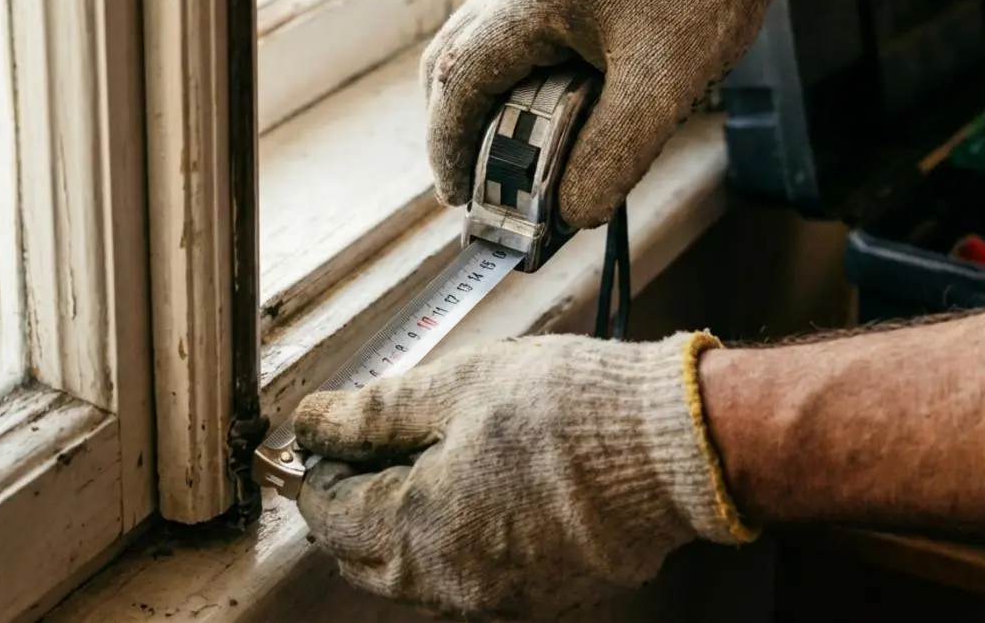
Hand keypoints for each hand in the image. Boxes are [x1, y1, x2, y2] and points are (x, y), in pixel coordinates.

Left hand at [294, 332, 755, 619]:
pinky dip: (455, 543)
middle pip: (360, 556)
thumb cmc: (570, 411)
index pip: (327, 513)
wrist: (671, 449)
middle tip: (376, 446)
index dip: (322, 465)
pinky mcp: (538, 598)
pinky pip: (468, 581)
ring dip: (401, 526)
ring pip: (413, 574)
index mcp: (415, 528)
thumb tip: (314, 422)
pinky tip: (484, 490)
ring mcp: (494, 598)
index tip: (336, 432)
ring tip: (435, 458)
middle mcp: (447, 582)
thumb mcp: (455, 386)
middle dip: (353, 504)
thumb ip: (372, 413)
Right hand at [422, 0, 825, 227]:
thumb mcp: (662, 89)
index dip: (450, 145)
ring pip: (478, 46)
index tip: (463, 197)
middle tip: (479, 185)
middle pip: (450, 61)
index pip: (457, 79)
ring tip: (511, 158)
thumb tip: (569, 211)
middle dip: (457, 129)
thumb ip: (611, 155)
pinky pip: (512, 35)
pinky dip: (514, 81)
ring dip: (485, 105)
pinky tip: (547, 112)